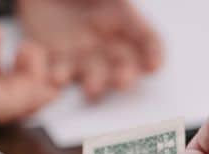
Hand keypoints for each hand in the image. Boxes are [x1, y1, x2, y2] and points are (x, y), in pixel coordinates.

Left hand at [17, 0, 161, 100]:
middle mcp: (105, 42)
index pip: (145, 38)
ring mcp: (80, 54)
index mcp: (122, 18)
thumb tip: (124, 1)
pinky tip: (57, 80)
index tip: (154, 66)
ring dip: (94, 83)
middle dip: (124, 75)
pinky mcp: (54, 61)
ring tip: (91, 90)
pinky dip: (58, 79)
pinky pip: (57, 72)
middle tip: (122, 82)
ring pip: (92, 73)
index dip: (153, 52)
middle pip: (122, 63)